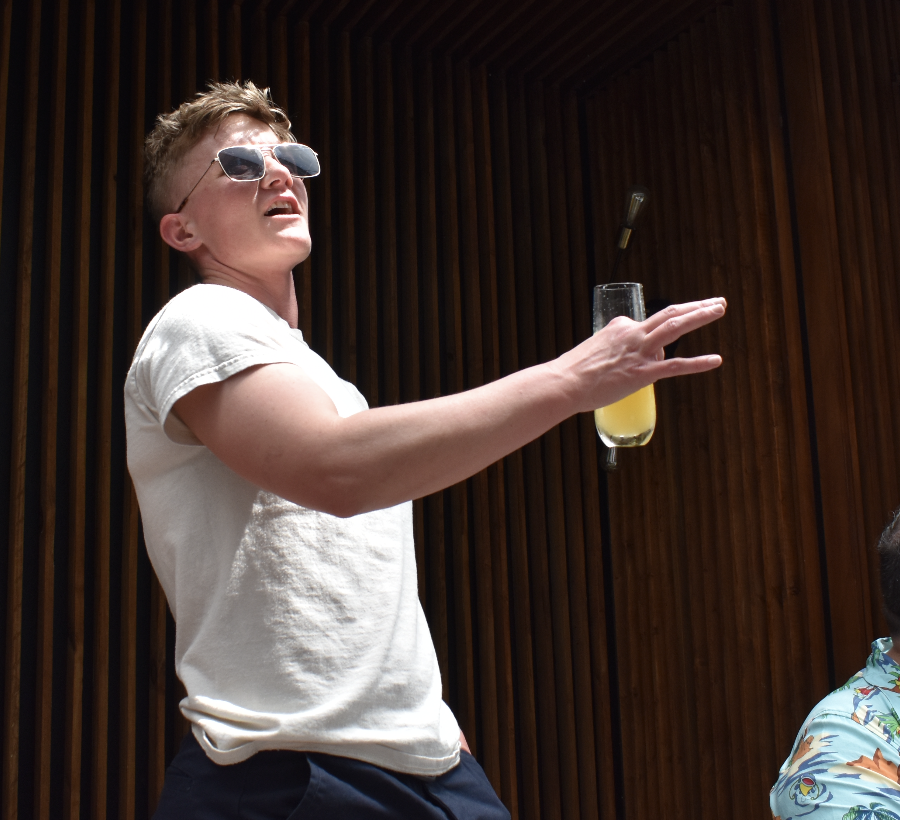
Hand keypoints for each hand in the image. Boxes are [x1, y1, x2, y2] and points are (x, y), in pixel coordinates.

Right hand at [555, 297, 725, 412]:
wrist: (565, 383)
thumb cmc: (574, 372)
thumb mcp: (593, 352)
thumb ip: (610, 352)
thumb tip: (618, 363)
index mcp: (620, 327)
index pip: (649, 324)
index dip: (660, 335)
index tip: (660, 348)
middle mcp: (633, 334)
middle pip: (671, 313)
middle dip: (696, 306)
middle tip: (716, 301)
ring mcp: (639, 352)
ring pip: (677, 327)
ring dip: (701, 316)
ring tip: (720, 309)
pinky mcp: (643, 373)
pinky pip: (676, 365)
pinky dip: (698, 363)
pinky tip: (716, 360)